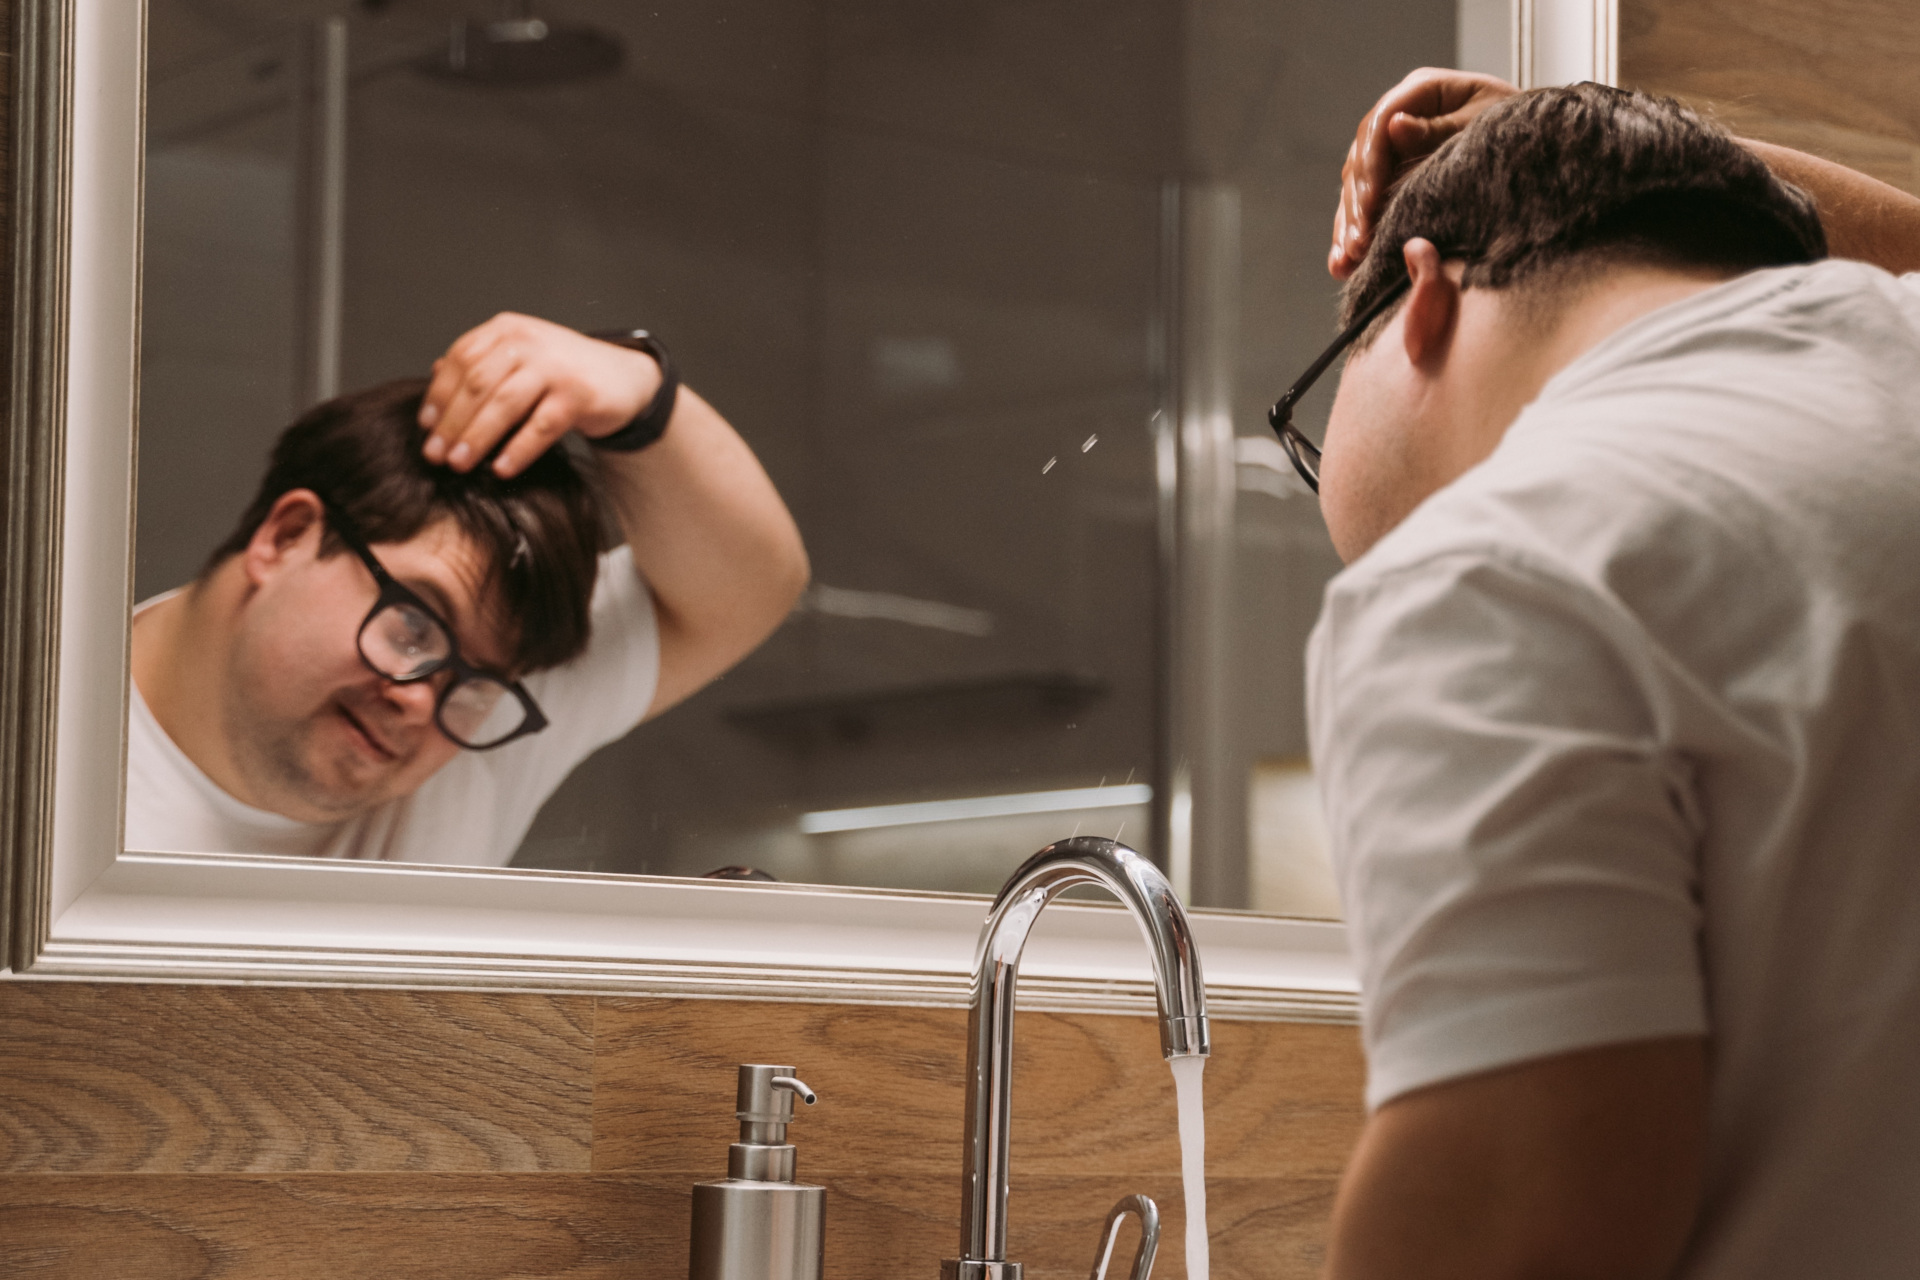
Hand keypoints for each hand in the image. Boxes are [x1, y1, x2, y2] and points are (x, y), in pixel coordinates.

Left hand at [418, 312, 664, 477]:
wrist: (624, 378)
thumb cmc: (563, 372)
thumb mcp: (520, 358)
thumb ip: (481, 363)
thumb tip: (434, 375)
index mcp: (508, 330)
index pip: (462, 359)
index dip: (439, 394)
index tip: (425, 426)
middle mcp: (529, 342)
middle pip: (478, 383)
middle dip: (452, 422)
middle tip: (435, 454)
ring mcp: (555, 366)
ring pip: (505, 404)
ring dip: (477, 437)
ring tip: (460, 464)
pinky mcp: (578, 395)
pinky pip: (541, 427)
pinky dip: (518, 450)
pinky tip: (501, 469)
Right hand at [1331, 68, 1517, 279]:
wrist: (1542, 144)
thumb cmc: (1522, 127)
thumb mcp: (1486, 124)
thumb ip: (1439, 130)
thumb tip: (1394, 127)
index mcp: (1421, 90)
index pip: (1378, 127)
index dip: (1370, 168)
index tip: (1369, 205)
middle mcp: (1400, 114)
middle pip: (1361, 159)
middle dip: (1355, 206)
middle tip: (1356, 246)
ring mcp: (1394, 145)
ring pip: (1357, 185)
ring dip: (1347, 225)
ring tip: (1345, 262)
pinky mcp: (1396, 174)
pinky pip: (1367, 204)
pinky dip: (1356, 233)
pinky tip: (1344, 264)